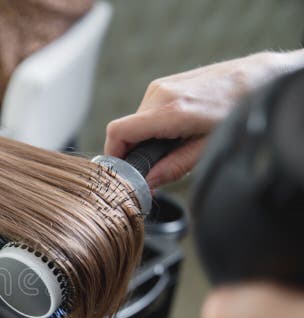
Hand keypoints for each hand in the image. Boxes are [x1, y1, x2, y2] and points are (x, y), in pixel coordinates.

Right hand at [105, 50, 303, 187]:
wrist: (259, 79)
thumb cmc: (239, 113)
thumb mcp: (208, 149)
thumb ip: (173, 167)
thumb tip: (147, 183)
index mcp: (170, 111)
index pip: (118, 132)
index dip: (113, 155)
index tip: (121, 171)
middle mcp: (160, 93)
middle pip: (127, 130)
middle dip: (136, 151)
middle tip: (157, 165)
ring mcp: (161, 85)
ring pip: (136, 121)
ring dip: (147, 138)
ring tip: (175, 144)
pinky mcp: (165, 83)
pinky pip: (146, 111)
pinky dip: (154, 125)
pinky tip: (178, 129)